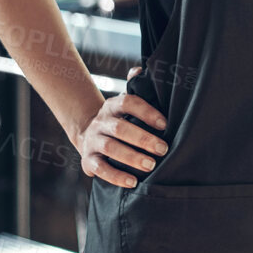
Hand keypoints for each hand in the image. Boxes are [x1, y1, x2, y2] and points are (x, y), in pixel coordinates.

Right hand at [75, 66, 167, 188]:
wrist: (88, 134)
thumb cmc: (119, 119)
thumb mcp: (126, 103)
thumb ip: (135, 88)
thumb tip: (139, 70)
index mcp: (113, 106)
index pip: (128, 102)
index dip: (146, 112)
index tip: (165, 124)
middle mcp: (101, 122)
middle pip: (120, 128)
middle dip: (143, 139)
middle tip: (163, 149)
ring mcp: (93, 141)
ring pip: (111, 148)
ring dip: (132, 157)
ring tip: (151, 166)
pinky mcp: (88, 160)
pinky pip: (100, 169)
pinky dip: (116, 176)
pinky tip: (133, 182)